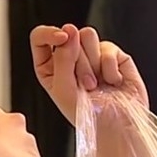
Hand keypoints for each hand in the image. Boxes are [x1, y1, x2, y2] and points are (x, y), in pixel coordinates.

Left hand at [29, 24, 147, 124]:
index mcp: (48, 65)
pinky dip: (111, 67)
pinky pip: (109, 47)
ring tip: (96, 84)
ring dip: (93, 63)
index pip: (40, 37)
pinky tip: (112, 82)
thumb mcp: (63, 89)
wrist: (116, 126)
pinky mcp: (112, 55)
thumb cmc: (85, 114)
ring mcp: (90, 54)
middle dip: (79, 62)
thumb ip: (62, 58)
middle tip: (86, 86)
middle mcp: (67, 56)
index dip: (50, 32)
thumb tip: (69, 30)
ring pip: (88, 35)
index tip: (63, 37)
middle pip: (69, 35)